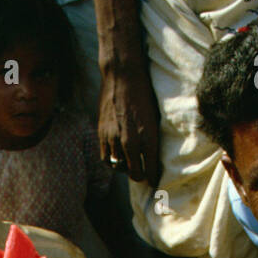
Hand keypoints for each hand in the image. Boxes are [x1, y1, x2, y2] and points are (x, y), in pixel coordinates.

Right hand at [97, 65, 161, 186]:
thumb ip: (152, 138)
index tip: (155, 182)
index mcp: (148, 137)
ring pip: (119, 167)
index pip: (152, 170)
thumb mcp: (154, 117)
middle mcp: (131, 142)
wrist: (122, 76)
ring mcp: (115, 139)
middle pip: (135, 173)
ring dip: (125, 168)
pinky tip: (117, 155)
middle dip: (140, 176)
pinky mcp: (102, 134)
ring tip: (129, 163)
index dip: (154, 179)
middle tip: (143, 174)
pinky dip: (112, 161)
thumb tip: (153, 155)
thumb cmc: (143, 94)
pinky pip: (106, 158)